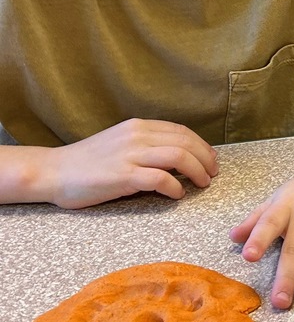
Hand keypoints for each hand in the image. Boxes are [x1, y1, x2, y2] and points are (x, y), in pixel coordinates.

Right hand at [45, 119, 217, 208]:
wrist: (52, 172)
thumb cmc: (86, 162)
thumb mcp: (120, 143)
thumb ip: (147, 145)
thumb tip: (178, 157)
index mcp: (138, 127)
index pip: (181, 131)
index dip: (202, 145)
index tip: (211, 159)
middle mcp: (137, 136)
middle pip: (186, 142)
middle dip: (206, 158)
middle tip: (213, 174)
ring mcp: (130, 155)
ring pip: (179, 156)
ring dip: (198, 171)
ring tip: (203, 183)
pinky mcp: (123, 176)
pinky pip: (160, 179)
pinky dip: (176, 188)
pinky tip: (177, 195)